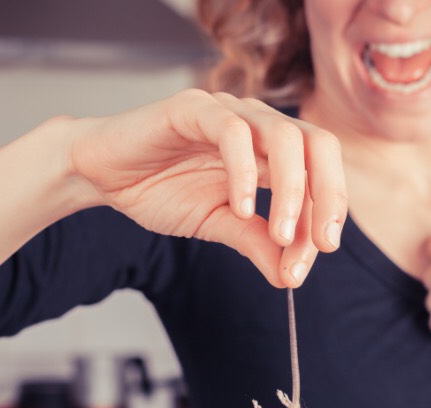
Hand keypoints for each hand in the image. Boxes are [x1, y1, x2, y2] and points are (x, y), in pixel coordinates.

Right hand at [68, 89, 346, 286]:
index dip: (324, 217)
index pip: (319, 175)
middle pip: (318, 145)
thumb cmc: (159, 190)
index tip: (313, 259)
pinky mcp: (193, 108)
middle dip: (329, 195)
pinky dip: (245, 172)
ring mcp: (228, 112)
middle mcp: (257, 126)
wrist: (101, 175)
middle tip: (323, 243)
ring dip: (292, 190)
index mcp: (270, 152)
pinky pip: (232, 132)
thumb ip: (255, 242)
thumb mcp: (217, 225)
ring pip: (284, 136)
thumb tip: (290, 276)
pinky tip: (240, 207)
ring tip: (280, 234)